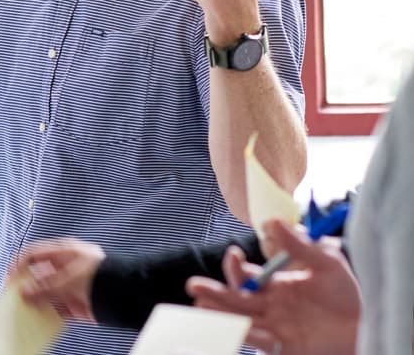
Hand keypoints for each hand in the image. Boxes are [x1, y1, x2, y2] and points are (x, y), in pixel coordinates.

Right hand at [10, 238, 105, 321]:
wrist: (128, 292)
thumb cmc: (100, 275)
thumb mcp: (68, 278)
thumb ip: (45, 286)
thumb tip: (24, 292)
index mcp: (63, 252)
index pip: (34, 254)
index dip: (19, 264)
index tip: (9, 278)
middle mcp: (65, 268)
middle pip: (38, 276)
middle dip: (26, 287)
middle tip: (13, 299)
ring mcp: (71, 287)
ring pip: (47, 295)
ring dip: (36, 304)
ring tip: (24, 313)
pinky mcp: (78, 305)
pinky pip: (58, 311)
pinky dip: (50, 316)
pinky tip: (41, 322)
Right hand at [186, 221, 359, 354]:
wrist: (368, 327)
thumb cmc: (347, 295)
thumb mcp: (326, 263)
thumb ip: (300, 245)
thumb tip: (273, 221)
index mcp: (275, 284)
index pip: (246, 275)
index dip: (235, 266)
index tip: (234, 254)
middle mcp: (269, 305)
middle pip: (235, 298)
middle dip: (214, 292)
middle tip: (194, 286)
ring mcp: (274, 326)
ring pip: (240, 319)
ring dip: (220, 314)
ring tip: (200, 306)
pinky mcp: (283, 346)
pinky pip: (259, 341)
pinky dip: (249, 335)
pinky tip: (241, 328)